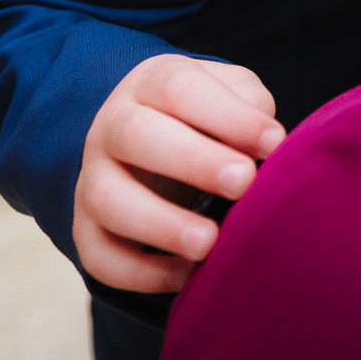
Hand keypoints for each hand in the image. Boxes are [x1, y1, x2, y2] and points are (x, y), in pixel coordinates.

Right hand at [72, 54, 284, 292]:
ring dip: (160, 224)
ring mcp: (93, 178)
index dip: (228, 115)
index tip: (274, 141)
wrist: (154, 144)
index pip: (180, 89)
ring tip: (209, 243)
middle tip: (242, 182)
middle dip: (192, 161)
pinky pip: (98, 256)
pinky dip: (139, 273)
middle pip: (136, 136)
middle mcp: (112, 126)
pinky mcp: (86, 229)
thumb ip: (250, 106)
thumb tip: (268, 143)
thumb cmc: (207, 117)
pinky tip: (186, 275)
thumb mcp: (231, 94)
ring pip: (108, 199)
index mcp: (151, 84)